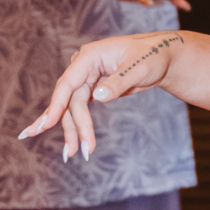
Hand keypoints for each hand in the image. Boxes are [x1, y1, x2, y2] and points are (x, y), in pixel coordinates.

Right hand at [19, 31, 180, 162]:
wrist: (161, 57)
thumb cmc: (151, 57)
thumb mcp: (138, 68)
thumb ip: (118, 82)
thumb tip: (97, 96)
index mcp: (90, 56)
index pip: (68, 83)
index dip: (57, 104)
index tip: (47, 124)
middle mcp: (83, 67)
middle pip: (70, 100)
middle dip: (72, 126)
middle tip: (72, 151)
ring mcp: (87, 78)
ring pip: (73, 107)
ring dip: (75, 130)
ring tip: (77, 153)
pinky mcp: (92, 89)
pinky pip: (80, 109)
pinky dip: (78, 125)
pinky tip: (75, 142)